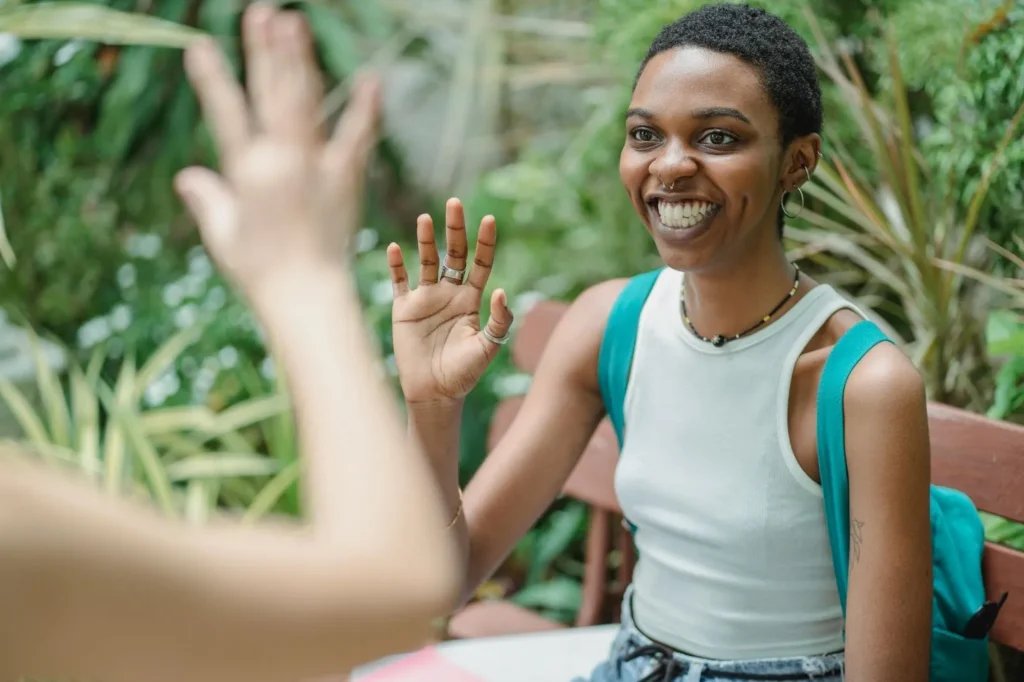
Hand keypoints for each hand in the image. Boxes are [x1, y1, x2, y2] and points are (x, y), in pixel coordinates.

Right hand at [174, 5, 378, 298]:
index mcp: (247, 172)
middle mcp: (282, 161)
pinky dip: (365, 109)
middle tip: (262, 12)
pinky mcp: (347, 179)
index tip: (200, 46)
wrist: (307, 295)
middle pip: (271, 94)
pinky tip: (371, 78)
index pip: (226, 114)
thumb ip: (208, 200)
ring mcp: (317, 167)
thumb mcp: (224, 236)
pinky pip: (357, 138)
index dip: (213, 79)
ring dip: (301, 61)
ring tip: (295, 23)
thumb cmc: (261, 272)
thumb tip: (188, 176)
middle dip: (264, 50)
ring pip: (307, 103)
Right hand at [387, 198, 513, 402]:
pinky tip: (394, 248)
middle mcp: (449, 294)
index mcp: (471, 300)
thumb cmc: (464, 373)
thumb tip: (502, 291)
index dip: (484, 242)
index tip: (489, 219)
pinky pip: (399, 282)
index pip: (480, 263)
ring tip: (425, 218)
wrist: (434, 392)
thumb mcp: (487, 348)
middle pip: (453, 254)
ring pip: (425, 261)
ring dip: (425, 240)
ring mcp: (426, 299)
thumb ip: (497, 321)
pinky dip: (396, 265)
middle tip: (455, 203)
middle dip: (455, 229)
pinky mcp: (404, 309)